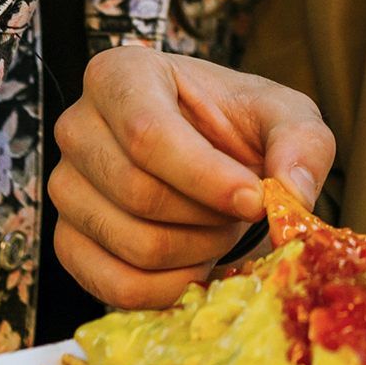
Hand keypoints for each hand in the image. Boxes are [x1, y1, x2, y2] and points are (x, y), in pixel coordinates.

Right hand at [49, 49, 333, 307]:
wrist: (212, 156)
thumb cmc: (239, 127)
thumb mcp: (285, 116)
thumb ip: (300, 143)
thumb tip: (291, 193)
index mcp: (121, 75)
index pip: (147, 135)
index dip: (205, 177)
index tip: (254, 199)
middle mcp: (78, 126)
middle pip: (139, 194)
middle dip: (208, 217)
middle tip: (242, 211)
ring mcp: (65, 187)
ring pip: (131, 244)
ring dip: (195, 252)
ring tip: (219, 228)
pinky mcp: (67, 241)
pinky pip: (113, 285)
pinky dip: (169, 289)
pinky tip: (197, 266)